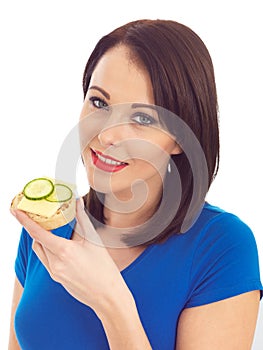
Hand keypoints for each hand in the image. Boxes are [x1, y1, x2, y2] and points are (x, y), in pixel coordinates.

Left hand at [10, 198, 127, 314]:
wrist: (107, 296)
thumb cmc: (104, 269)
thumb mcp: (94, 241)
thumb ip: (82, 219)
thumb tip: (77, 202)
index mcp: (64, 252)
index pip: (38, 233)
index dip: (25, 221)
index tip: (16, 211)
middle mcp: (55, 263)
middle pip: (37, 241)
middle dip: (36, 228)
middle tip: (40, 216)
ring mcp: (55, 273)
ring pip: (41, 251)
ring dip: (42, 239)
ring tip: (51, 230)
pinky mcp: (57, 279)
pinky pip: (47, 260)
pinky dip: (49, 250)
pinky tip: (60, 246)